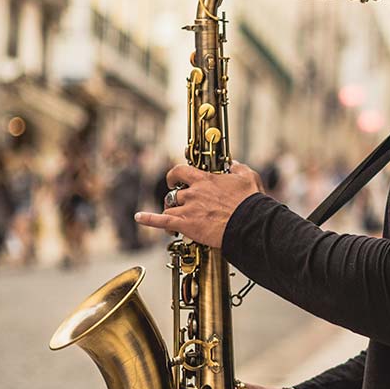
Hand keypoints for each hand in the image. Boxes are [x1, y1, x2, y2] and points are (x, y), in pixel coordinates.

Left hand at [134, 161, 262, 250]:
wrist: (249, 223)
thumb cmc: (250, 202)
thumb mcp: (247, 177)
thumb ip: (238, 168)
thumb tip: (234, 163)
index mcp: (205, 180)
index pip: (181, 170)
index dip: (175, 174)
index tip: (174, 178)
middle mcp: (193, 192)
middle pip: (174, 194)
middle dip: (175, 199)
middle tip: (177, 204)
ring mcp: (188, 209)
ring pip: (169, 208)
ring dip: (170, 213)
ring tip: (174, 221)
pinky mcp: (186, 224)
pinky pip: (162, 221)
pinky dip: (149, 219)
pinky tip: (139, 218)